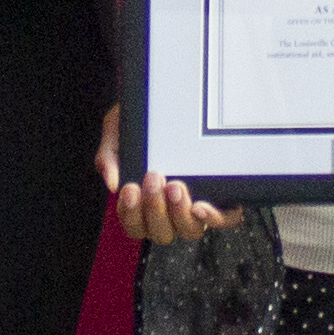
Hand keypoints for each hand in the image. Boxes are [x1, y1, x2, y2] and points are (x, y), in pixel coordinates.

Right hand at [97, 104, 234, 241]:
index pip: (135, 227)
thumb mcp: (117, 131)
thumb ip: (109, 156)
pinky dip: (215, 218)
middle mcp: (169, 213)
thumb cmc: (140, 123)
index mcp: (143, 205)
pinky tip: (202, 206)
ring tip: (175, 186)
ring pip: (190, 230)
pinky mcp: (220, 198)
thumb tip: (112, 183)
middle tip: (152, 178)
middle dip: (155, 209)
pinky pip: (224, 219)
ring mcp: (194, 207)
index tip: (130, 189)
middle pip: (162, 234)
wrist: (166, 100)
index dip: (132, 216)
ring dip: (180, 214)